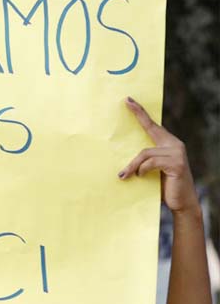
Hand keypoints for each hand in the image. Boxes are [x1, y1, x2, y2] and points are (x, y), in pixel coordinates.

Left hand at [119, 97, 198, 214]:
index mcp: (168, 144)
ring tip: (124, 176)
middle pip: (152, 129)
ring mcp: (177, 153)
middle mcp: (175, 145)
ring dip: (132, 165)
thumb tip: (121, 158)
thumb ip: (143, 161)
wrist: (181, 202)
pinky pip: (150, 162)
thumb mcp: (150, 171)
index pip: (153, 126)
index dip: (141, 113)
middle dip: (139, 114)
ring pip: (145, 152)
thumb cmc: (163, 187)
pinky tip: (139, 177)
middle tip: (126, 102)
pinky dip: (141, 170)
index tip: (129, 101)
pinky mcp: (176, 163)